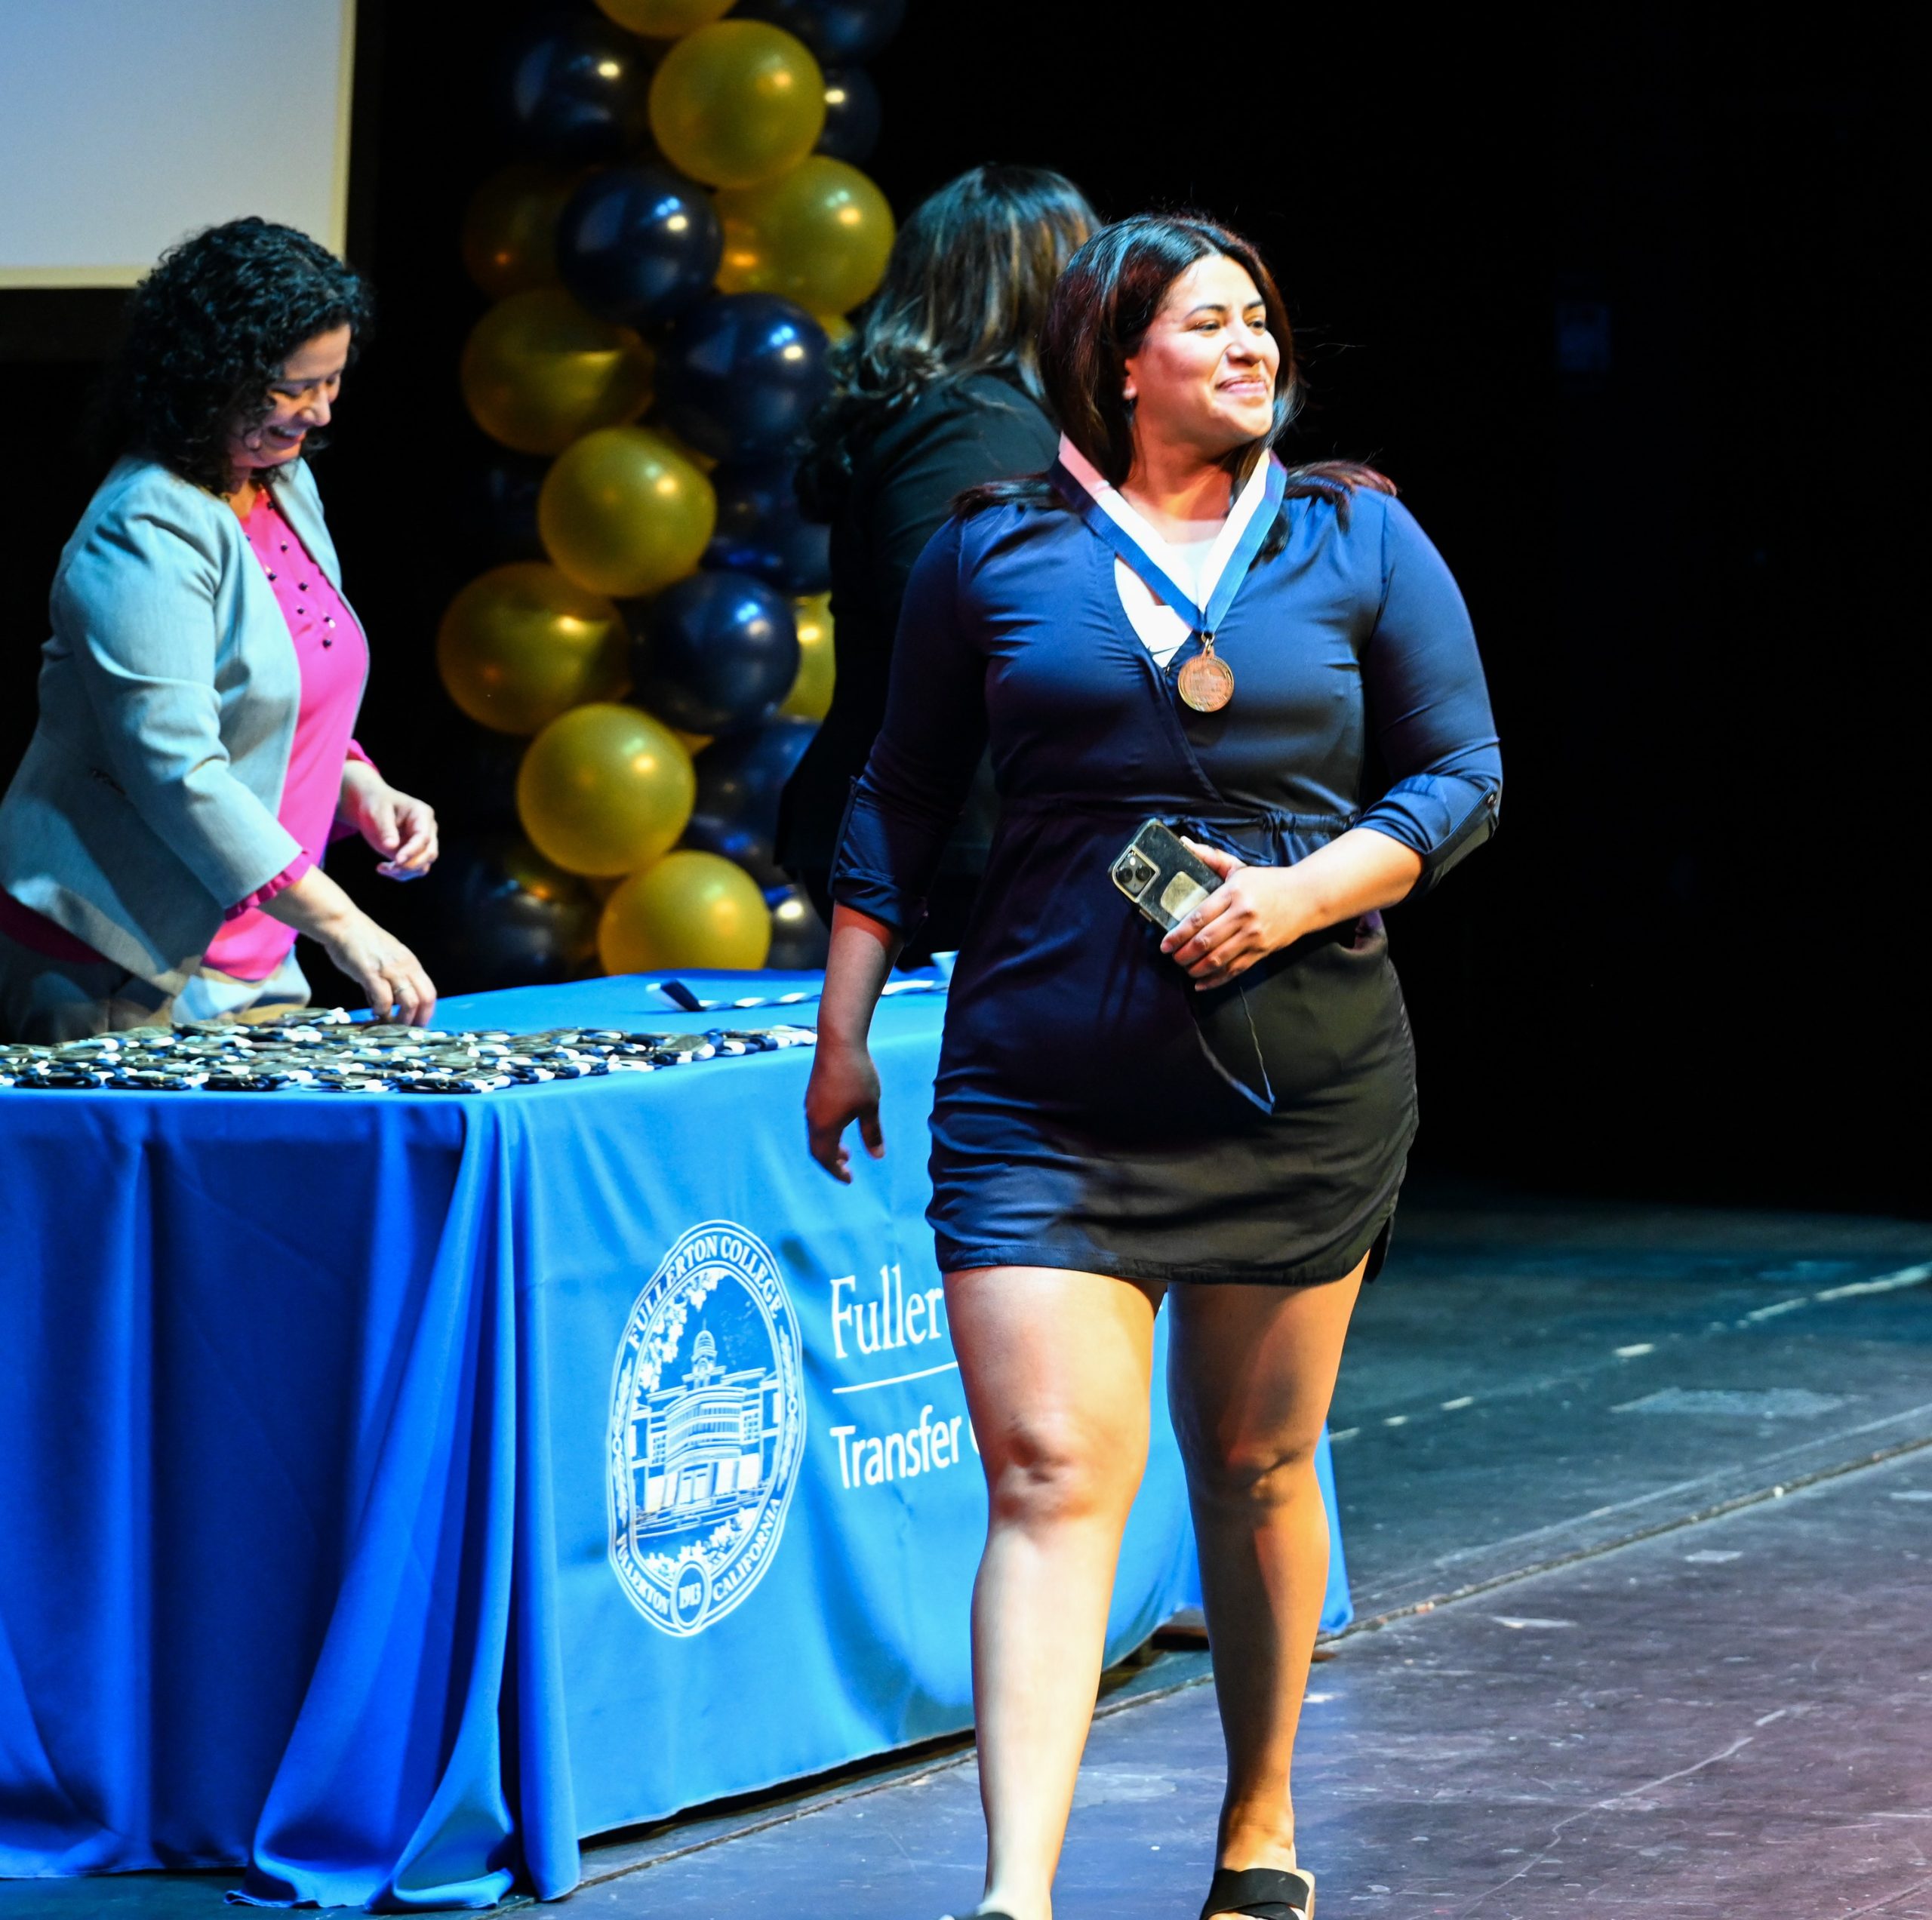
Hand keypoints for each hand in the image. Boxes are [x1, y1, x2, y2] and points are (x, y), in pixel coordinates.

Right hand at [316, 911, 437, 1025]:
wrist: (343, 925)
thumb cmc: (361, 942)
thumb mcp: (386, 960)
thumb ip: (389, 981)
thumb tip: (384, 1007)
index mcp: (411, 964)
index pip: (430, 992)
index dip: (426, 1012)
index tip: (417, 1025)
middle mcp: (405, 967)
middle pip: (425, 999)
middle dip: (418, 1019)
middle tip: (405, 1030)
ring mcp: (390, 970)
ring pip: (409, 1002)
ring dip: (401, 1019)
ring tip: (389, 1024)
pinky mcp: (372, 973)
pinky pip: (384, 999)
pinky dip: (382, 1011)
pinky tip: (374, 1012)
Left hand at [339, 761, 438, 875]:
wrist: (373, 805)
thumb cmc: (376, 804)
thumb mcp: (377, 811)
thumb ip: (385, 828)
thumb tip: (391, 847)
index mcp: (422, 814)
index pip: (424, 837)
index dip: (412, 850)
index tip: (397, 860)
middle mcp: (428, 830)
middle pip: (430, 854)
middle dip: (411, 864)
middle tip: (389, 868)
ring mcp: (422, 844)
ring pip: (424, 866)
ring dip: (405, 872)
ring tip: (382, 868)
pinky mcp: (413, 854)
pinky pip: (413, 870)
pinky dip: (400, 874)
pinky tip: (382, 868)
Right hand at [805, 1038, 883, 1182]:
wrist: (839, 1041)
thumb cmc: (857, 1075)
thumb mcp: (870, 1107)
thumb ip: (872, 1133)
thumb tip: (878, 1157)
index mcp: (825, 1127)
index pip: (826, 1159)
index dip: (837, 1172)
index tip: (849, 1180)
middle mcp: (813, 1118)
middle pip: (817, 1150)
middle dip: (831, 1162)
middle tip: (848, 1168)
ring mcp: (811, 1104)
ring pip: (816, 1135)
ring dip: (830, 1146)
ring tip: (847, 1150)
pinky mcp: (813, 1093)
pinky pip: (817, 1122)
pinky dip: (828, 1132)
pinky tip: (842, 1124)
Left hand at [1159, 839, 1308, 990]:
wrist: (1306, 897)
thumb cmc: (1268, 882)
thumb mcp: (1239, 867)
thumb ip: (1210, 857)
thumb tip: (1184, 844)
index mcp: (1234, 892)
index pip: (1199, 917)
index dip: (1179, 934)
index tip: (1165, 943)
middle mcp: (1243, 915)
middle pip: (1205, 941)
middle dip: (1183, 953)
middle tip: (1172, 956)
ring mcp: (1254, 936)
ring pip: (1218, 958)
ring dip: (1196, 968)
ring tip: (1185, 968)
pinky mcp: (1262, 951)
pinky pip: (1234, 970)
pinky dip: (1215, 979)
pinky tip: (1201, 983)